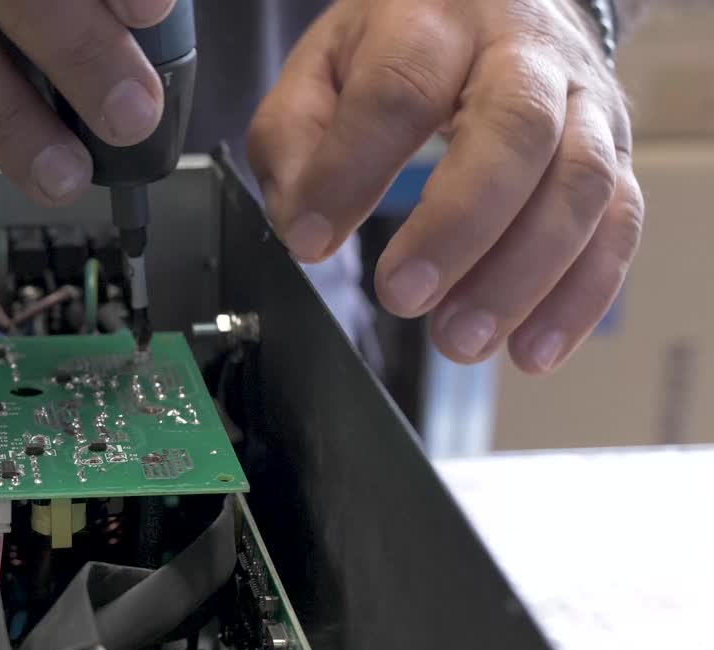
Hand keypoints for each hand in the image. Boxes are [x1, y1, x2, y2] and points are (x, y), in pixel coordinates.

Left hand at [249, 0, 643, 373]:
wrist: (510, 1)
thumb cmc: (404, 46)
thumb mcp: (323, 66)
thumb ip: (292, 137)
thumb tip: (302, 225)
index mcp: (433, 20)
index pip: (398, 90)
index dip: (351, 172)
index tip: (310, 240)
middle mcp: (523, 53)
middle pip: (515, 131)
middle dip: (458, 226)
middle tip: (403, 297)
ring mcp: (583, 103)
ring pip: (581, 184)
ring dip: (523, 276)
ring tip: (461, 341)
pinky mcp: (617, 154)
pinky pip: (619, 225)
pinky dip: (580, 297)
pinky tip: (532, 351)